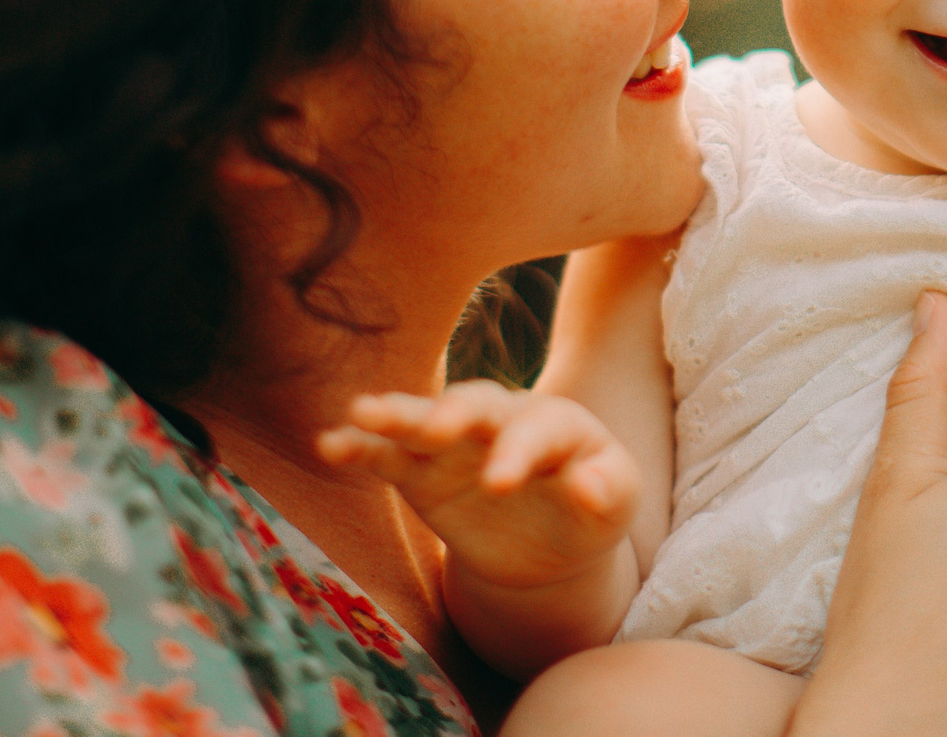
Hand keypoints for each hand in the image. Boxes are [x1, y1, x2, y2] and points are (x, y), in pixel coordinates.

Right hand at [317, 383, 637, 589]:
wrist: (548, 541)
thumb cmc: (589, 513)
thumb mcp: (616, 505)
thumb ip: (609, 491)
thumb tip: (589, 487)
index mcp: (558, 424)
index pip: (538, 429)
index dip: (518, 453)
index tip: (499, 485)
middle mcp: (502, 419)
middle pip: (476, 404)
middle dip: (454, 414)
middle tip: (436, 430)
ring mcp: (457, 441)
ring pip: (424, 418)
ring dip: (396, 413)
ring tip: (362, 412)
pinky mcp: (421, 469)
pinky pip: (388, 453)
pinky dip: (360, 446)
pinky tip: (330, 444)